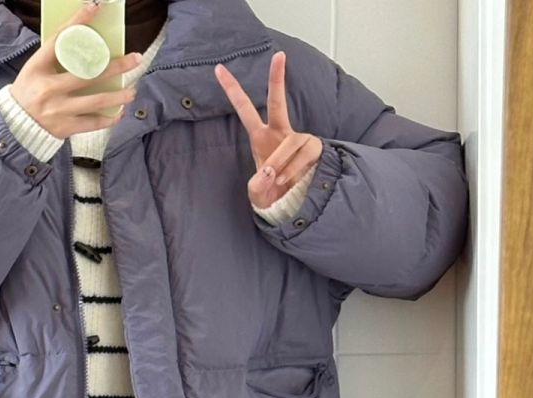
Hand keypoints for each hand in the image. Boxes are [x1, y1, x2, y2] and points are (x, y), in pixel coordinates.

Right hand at [10, 0, 142, 139]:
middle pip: (89, 74)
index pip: (60, 40)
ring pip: (96, 101)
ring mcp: (58, 110)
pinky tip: (119, 113)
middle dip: (116, 66)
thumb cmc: (28, 91)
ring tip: (132, 91)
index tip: (95, 7)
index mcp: (38, 68)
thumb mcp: (35, 69)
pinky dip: (108, 119)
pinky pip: (92, 123)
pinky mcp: (64, 128)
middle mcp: (49, 89)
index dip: (78, 22)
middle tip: (135, 59)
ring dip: (118, 95)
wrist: (14, 125)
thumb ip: (56, 57)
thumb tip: (85, 43)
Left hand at [215, 50, 323, 208]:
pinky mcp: (314, 147)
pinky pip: (304, 154)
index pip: (245, 110)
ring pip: (290, 142)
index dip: (233, 90)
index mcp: (261, 137)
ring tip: (277, 180)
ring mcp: (298, 139)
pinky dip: (294, 169)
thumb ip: (257, 185)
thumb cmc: (272, 195)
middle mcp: (279, 133)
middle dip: (277, 79)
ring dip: (281, 162)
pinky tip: (287, 180)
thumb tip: (269, 173)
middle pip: (277, 102)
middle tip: (279, 55)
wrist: (291, 206)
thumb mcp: (257, 194)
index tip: (219, 69)